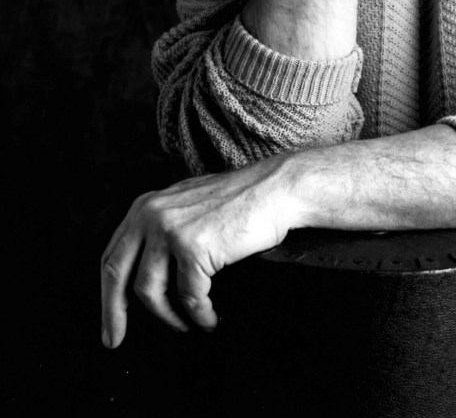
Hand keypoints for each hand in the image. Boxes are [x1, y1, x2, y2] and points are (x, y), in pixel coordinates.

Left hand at [100, 156, 295, 348]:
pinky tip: (208, 319)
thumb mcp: (187, 204)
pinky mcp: (193, 248)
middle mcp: (151, 215)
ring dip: (169, 317)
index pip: (112, 255)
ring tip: (185, 324)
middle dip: (113, 314)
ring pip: (151, 292)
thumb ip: (162, 225)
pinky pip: (189, 297)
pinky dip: (199, 315)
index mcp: (146, 206)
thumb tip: (145, 267)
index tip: (110, 320)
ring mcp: (171, 230)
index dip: (107, 293)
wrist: (275, 190)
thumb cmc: (240, 200)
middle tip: (114, 339)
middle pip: (116, 274)